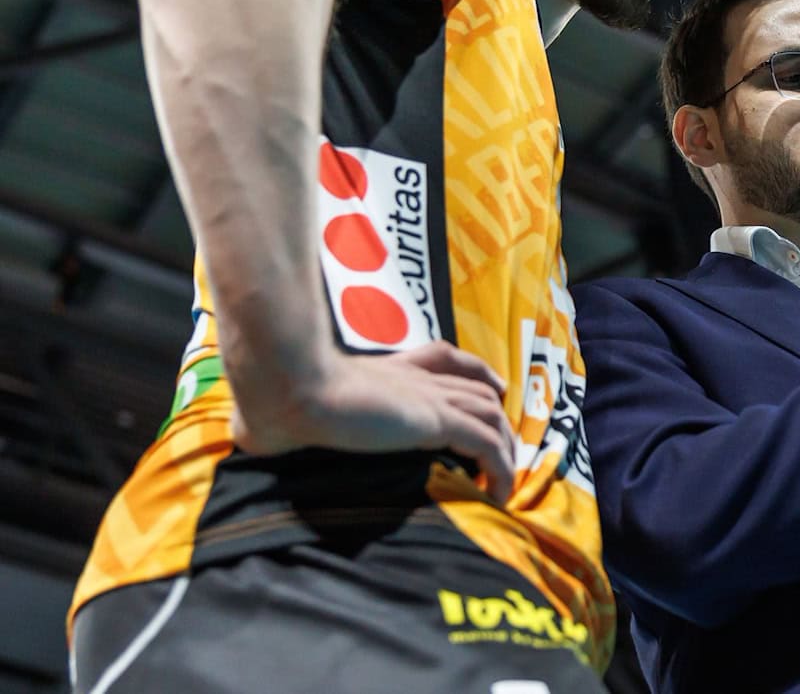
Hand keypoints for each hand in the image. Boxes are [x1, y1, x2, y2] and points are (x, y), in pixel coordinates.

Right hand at [230, 340, 515, 504]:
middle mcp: (415, 377)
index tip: (490, 387)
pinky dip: (501, 467)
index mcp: (388, 368)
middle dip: (497, 411)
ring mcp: (428, 397)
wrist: (290, 389)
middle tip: (505, 445)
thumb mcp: (284, 404)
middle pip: (477, 385)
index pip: (445, 358)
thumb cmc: (277, 399)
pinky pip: (487, 443)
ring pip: (490, 414)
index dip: (473, 370)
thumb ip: (278, 416)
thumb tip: (242, 432)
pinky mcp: (435, 419)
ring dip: (504, 446)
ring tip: (504, 480)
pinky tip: (498, 492)